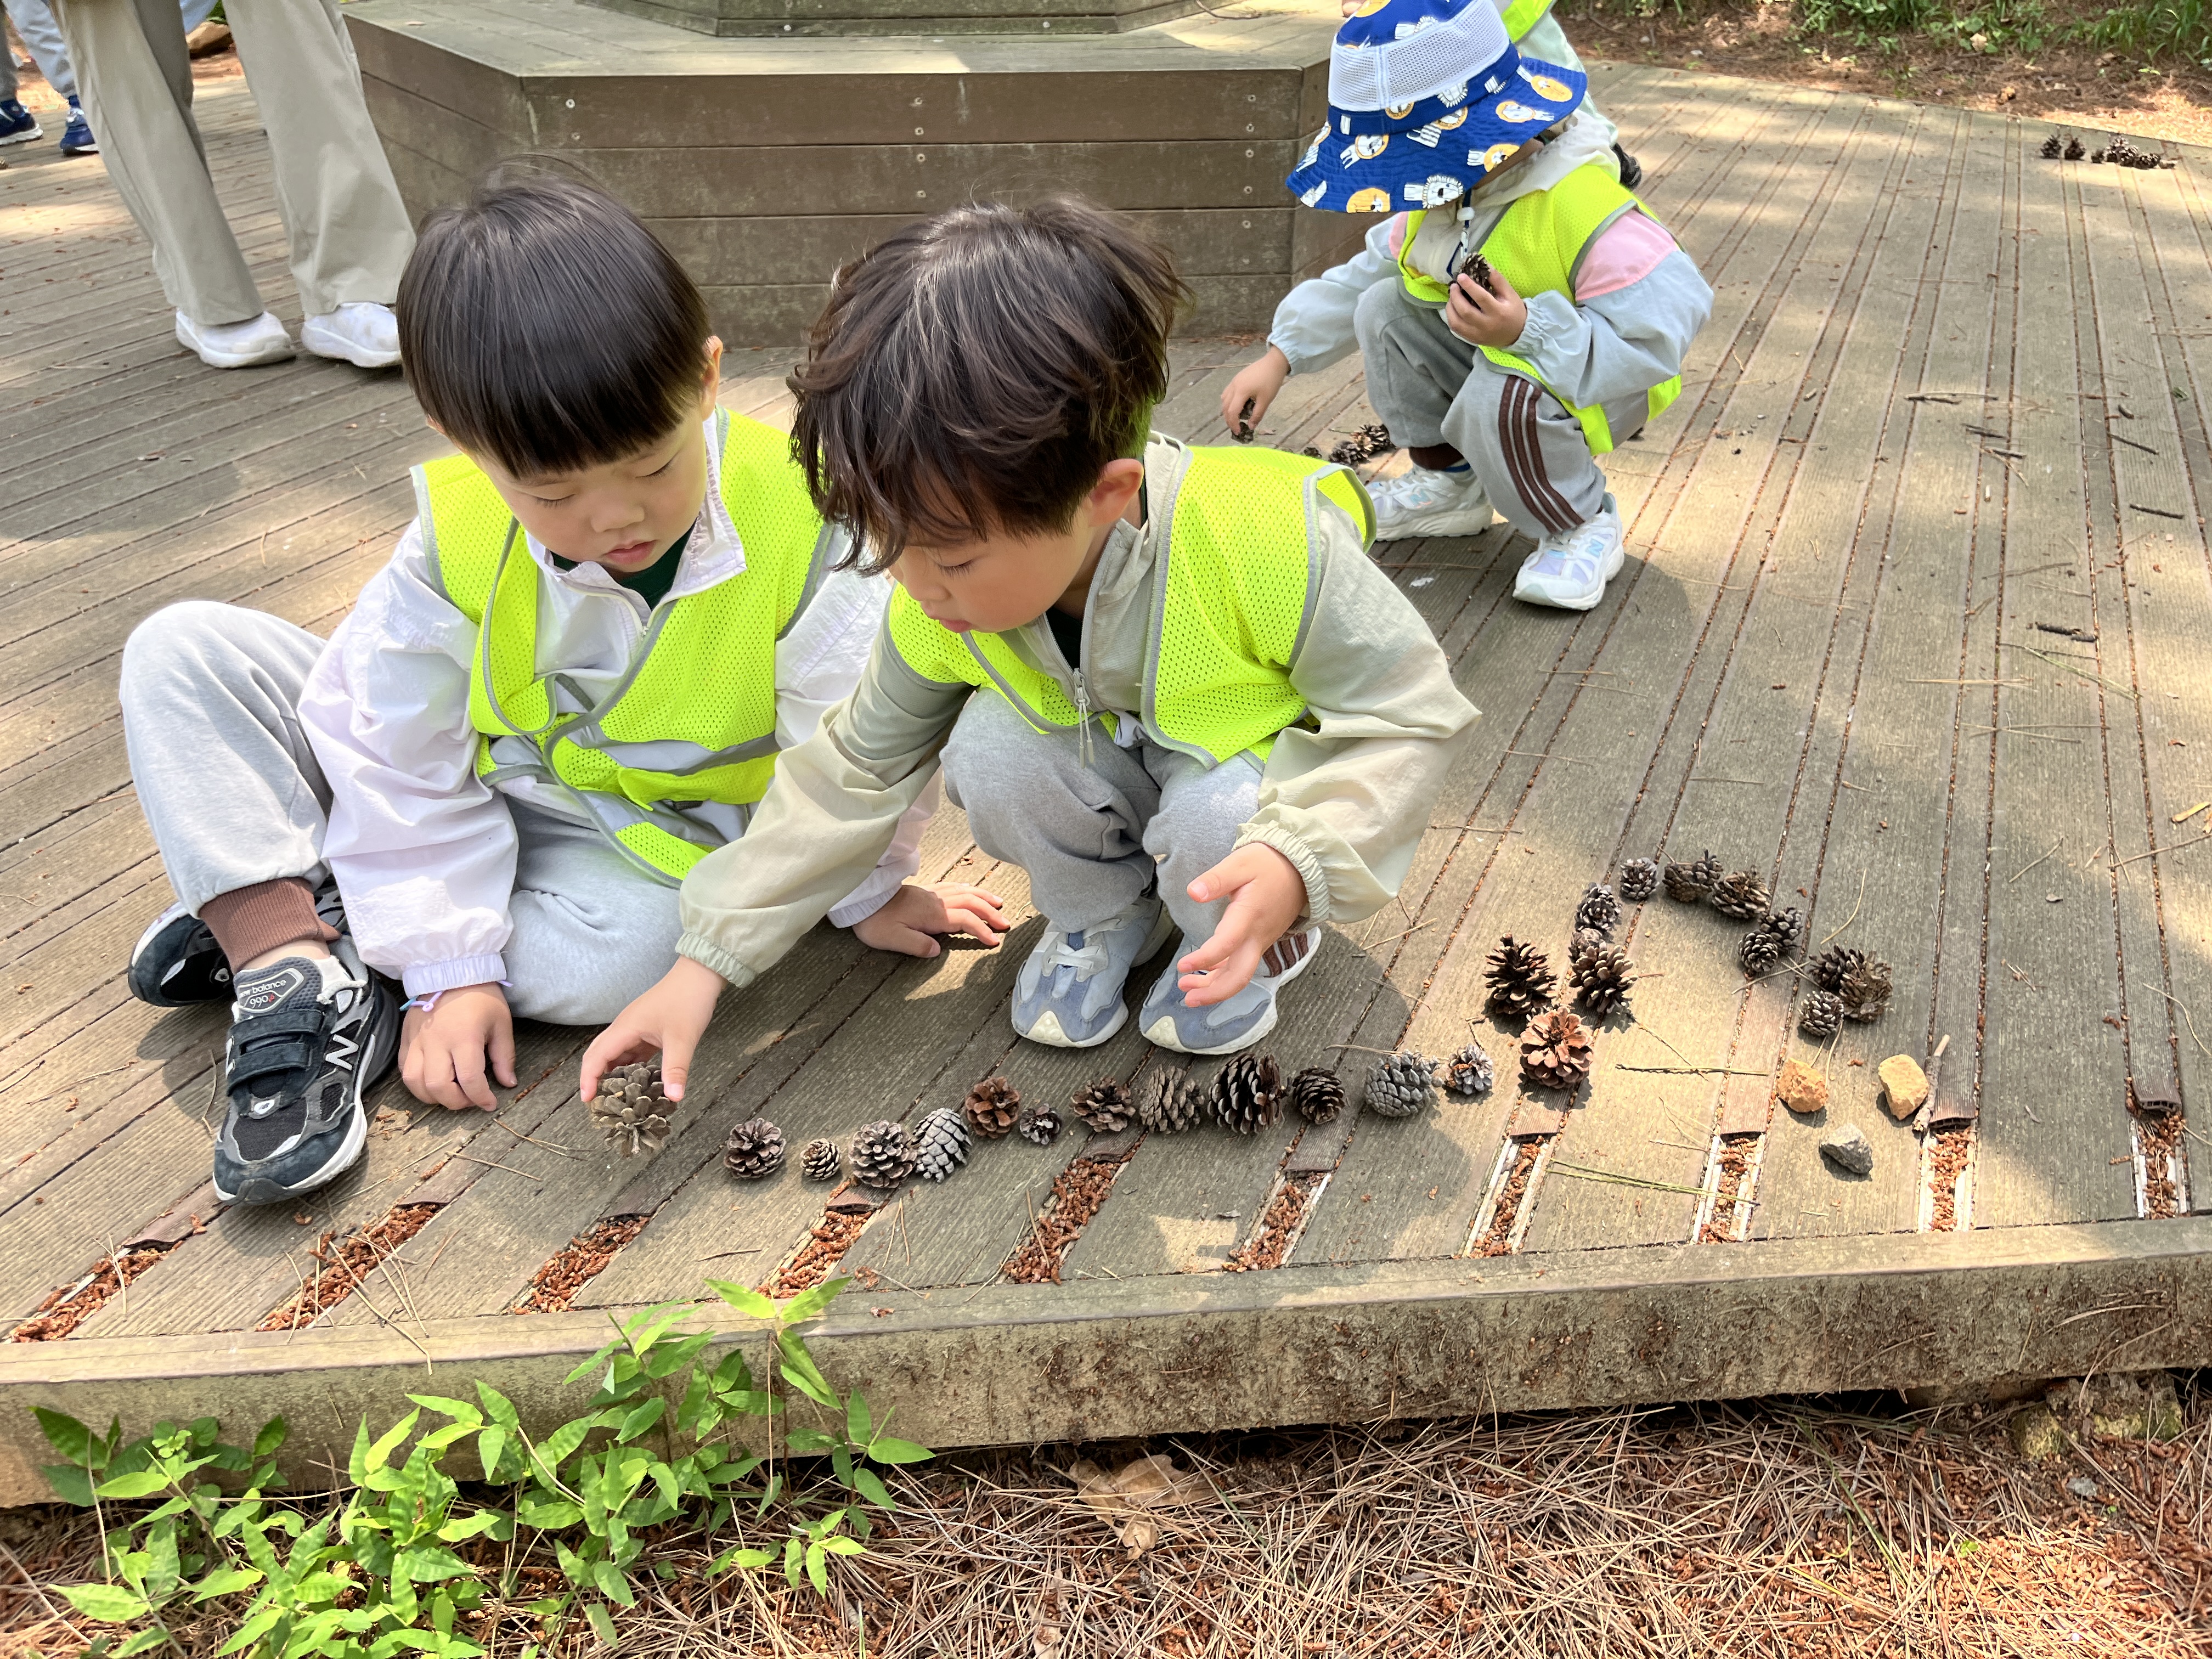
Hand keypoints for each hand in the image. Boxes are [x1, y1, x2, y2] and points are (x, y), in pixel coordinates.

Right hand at [399, 983, 514, 1110]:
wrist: (451, 969)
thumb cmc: (481, 995)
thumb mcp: (501, 1023)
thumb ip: (504, 1056)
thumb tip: (508, 1083)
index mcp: (464, 1037)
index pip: (469, 1080)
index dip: (481, 1098)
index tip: (490, 1103)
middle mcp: (437, 1042)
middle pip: (437, 1086)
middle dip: (456, 1102)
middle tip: (470, 1099)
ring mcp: (417, 1040)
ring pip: (414, 1082)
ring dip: (432, 1096)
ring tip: (450, 1093)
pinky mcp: (406, 1037)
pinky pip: (404, 1068)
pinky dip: (416, 1082)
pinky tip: (432, 1080)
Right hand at [579, 956, 725, 1105]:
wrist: (699, 975)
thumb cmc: (687, 1000)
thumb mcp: (682, 1039)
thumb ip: (676, 1069)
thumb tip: (674, 1097)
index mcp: (625, 1028)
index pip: (596, 1056)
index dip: (588, 1079)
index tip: (587, 1100)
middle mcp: (625, 1028)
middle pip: (599, 1054)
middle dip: (594, 1078)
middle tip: (597, 1103)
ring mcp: (635, 1028)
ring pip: (616, 1054)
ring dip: (613, 1073)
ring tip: (615, 1098)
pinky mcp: (647, 1030)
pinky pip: (632, 1052)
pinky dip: (630, 1067)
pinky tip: (637, 1082)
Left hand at [852, 880, 1008, 957]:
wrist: (862, 899)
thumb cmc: (875, 921)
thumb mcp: (893, 939)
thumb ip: (917, 945)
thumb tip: (937, 951)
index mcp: (933, 914)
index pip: (966, 920)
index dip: (982, 930)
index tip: (995, 941)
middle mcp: (936, 901)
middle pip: (971, 903)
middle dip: (991, 913)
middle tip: (1006, 923)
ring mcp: (931, 894)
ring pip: (964, 891)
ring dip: (983, 898)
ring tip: (998, 904)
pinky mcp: (925, 891)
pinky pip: (953, 886)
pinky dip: (968, 889)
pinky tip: (972, 891)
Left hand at [1176, 843, 1307, 1005]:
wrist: (1302, 868)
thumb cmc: (1269, 863)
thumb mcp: (1240, 862)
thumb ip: (1216, 879)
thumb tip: (1193, 892)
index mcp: (1249, 917)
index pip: (1226, 945)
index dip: (1204, 959)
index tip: (1182, 966)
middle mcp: (1257, 936)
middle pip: (1239, 975)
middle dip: (1214, 992)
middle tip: (1187, 997)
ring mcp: (1261, 941)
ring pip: (1240, 974)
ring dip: (1216, 987)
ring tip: (1188, 991)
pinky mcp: (1260, 941)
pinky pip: (1243, 965)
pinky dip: (1224, 975)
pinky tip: (1207, 975)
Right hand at [1219, 346, 1291, 439]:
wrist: (1274, 362)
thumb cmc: (1271, 381)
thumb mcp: (1266, 400)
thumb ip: (1257, 414)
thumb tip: (1251, 427)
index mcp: (1241, 391)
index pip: (1232, 412)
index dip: (1234, 424)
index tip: (1238, 432)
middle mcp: (1234, 386)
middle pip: (1225, 406)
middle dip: (1229, 419)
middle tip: (1236, 428)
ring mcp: (1234, 381)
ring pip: (1224, 399)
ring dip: (1227, 411)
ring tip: (1236, 418)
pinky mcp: (1236, 378)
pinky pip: (1227, 393)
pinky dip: (1229, 402)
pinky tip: (1237, 405)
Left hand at [1444, 267, 1527, 348]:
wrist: (1518, 334)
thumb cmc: (1514, 311)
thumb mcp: (1510, 294)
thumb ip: (1497, 280)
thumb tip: (1484, 264)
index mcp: (1499, 312)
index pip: (1481, 298)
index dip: (1469, 286)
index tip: (1461, 276)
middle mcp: (1487, 325)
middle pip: (1465, 311)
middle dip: (1456, 297)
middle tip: (1454, 286)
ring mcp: (1478, 334)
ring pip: (1456, 323)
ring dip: (1450, 308)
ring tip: (1452, 297)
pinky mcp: (1472, 339)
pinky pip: (1456, 329)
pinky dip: (1451, 317)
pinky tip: (1453, 308)